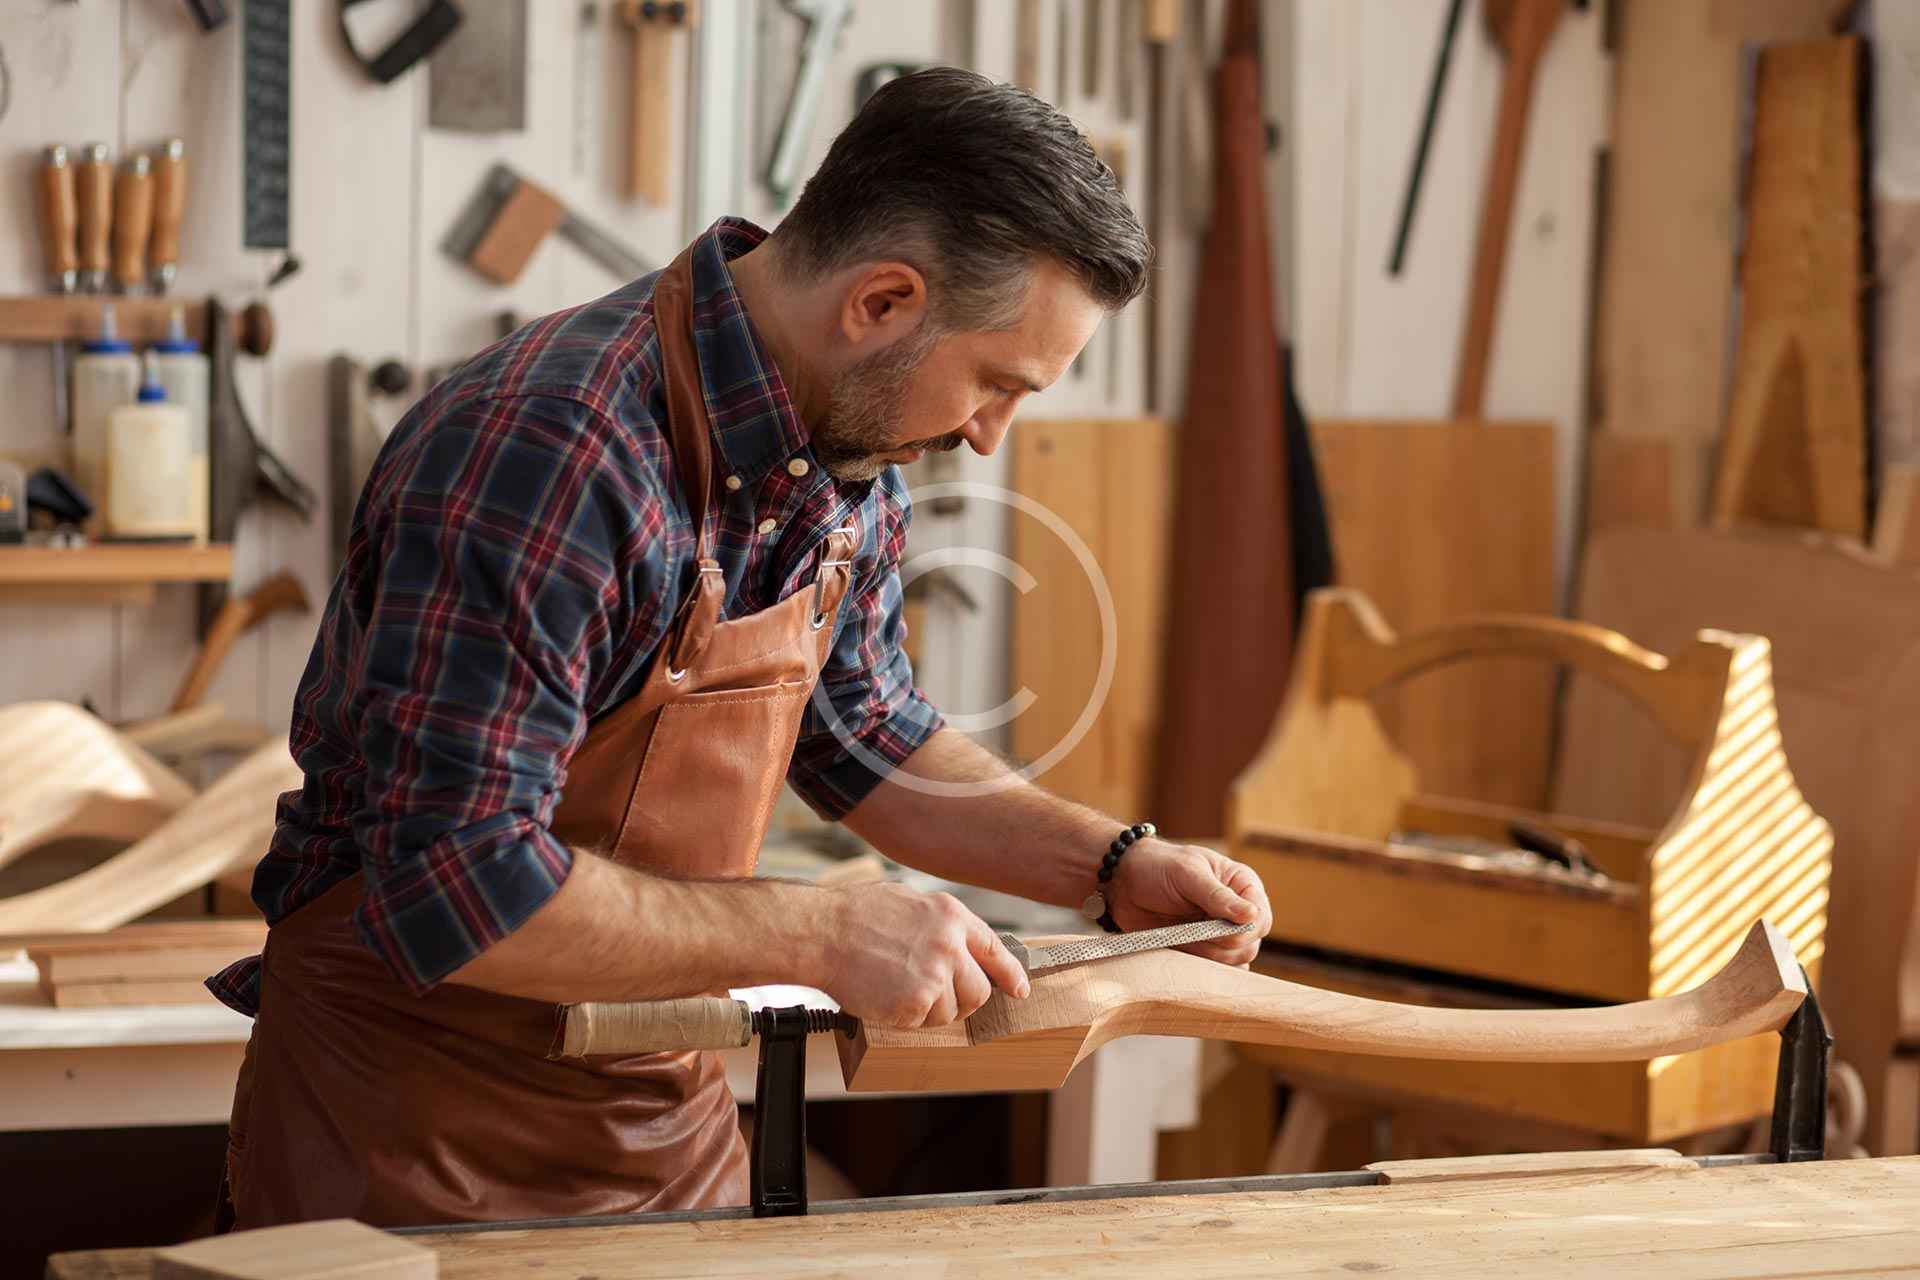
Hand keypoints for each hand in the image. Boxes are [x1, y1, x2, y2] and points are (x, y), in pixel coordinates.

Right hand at [816, 882, 1029, 1028]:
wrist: (822, 932)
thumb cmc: (854, 914)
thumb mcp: (909, 901)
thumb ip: (938, 924)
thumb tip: (954, 945)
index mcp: (951, 916)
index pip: (994, 950)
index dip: (1009, 974)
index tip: (1019, 989)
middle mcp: (951, 945)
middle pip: (979, 990)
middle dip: (962, 1000)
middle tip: (936, 1000)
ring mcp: (935, 976)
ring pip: (951, 1012)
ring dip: (929, 1010)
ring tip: (897, 990)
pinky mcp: (916, 1003)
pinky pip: (922, 1023)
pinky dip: (905, 1018)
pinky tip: (885, 997)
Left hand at [1106, 839, 1271, 967]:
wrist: (1121, 882)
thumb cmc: (1156, 866)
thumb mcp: (1187, 873)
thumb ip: (1217, 896)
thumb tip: (1250, 915)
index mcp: (1241, 886)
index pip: (1261, 919)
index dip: (1246, 930)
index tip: (1218, 925)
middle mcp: (1235, 912)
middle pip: (1249, 946)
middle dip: (1221, 944)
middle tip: (1193, 928)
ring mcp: (1218, 933)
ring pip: (1232, 962)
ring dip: (1206, 954)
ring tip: (1181, 933)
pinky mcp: (1199, 950)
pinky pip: (1213, 971)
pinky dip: (1199, 968)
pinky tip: (1183, 951)